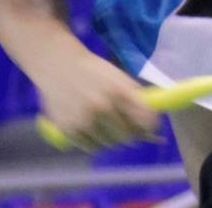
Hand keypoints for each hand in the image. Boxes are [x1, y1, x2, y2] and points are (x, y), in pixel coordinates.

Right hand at [34, 50, 160, 149]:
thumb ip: (135, 100)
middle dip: (129, 133)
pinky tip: (89, 127)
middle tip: (122, 126)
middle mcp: (103, 107)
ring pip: (110, 144)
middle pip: (128, 137)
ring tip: (102, 123)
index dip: (151, 127)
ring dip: (110, 138)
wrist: (58, 64)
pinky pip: (91, 147)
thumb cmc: (93, 71)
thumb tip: (152, 129)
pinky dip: (93, 141)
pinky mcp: (68, 129)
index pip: (146, 121)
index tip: (148, 128)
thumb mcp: (118, 78)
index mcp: (119, 91)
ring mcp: (84, 120)